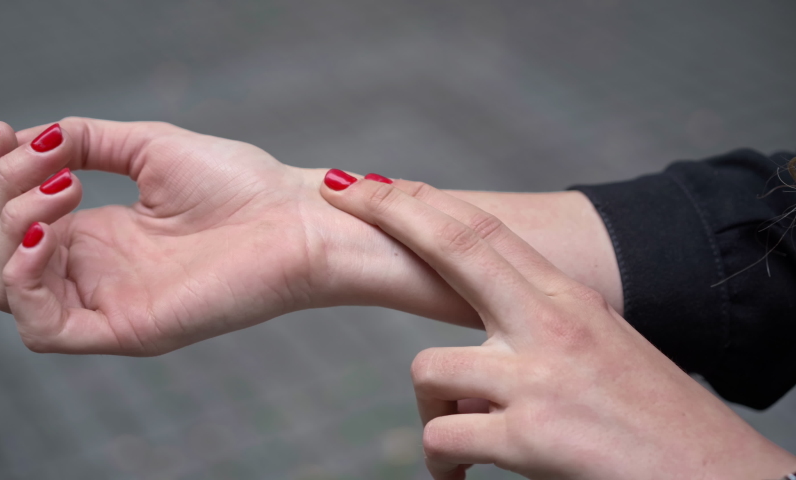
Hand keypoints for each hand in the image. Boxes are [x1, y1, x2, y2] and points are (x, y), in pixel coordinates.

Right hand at [0, 118, 338, 353]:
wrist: (296, 218)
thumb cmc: (240, 184)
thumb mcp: (149, 148)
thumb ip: (84, 140)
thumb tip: (25, 137)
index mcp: (100, 234)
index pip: (9, 219)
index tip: (3, 132)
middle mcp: (96, 272)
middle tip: (51, 162)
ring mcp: (109, 303)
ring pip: (8, 290)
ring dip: (10, 228)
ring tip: (64, 187)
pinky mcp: (127, 329)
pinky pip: (42, 328)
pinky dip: (23, 276)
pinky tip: (52, 231)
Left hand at [319, 170, 795, 478]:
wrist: (713, 478)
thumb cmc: (652, 419)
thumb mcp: (598, 347)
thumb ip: (538, 324)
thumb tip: (478, 334)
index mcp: (567, 300)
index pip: (485, 232)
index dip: (426, 203)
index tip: (379, 184)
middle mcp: (552, 324)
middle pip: (456, 247)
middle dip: (389, 213)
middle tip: (340, 193)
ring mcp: (539, 378)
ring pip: (429, 369)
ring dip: (435, 407)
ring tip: (465, 437)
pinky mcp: (530, 436)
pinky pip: (443, 438)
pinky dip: (443, 462)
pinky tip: (462, 476)